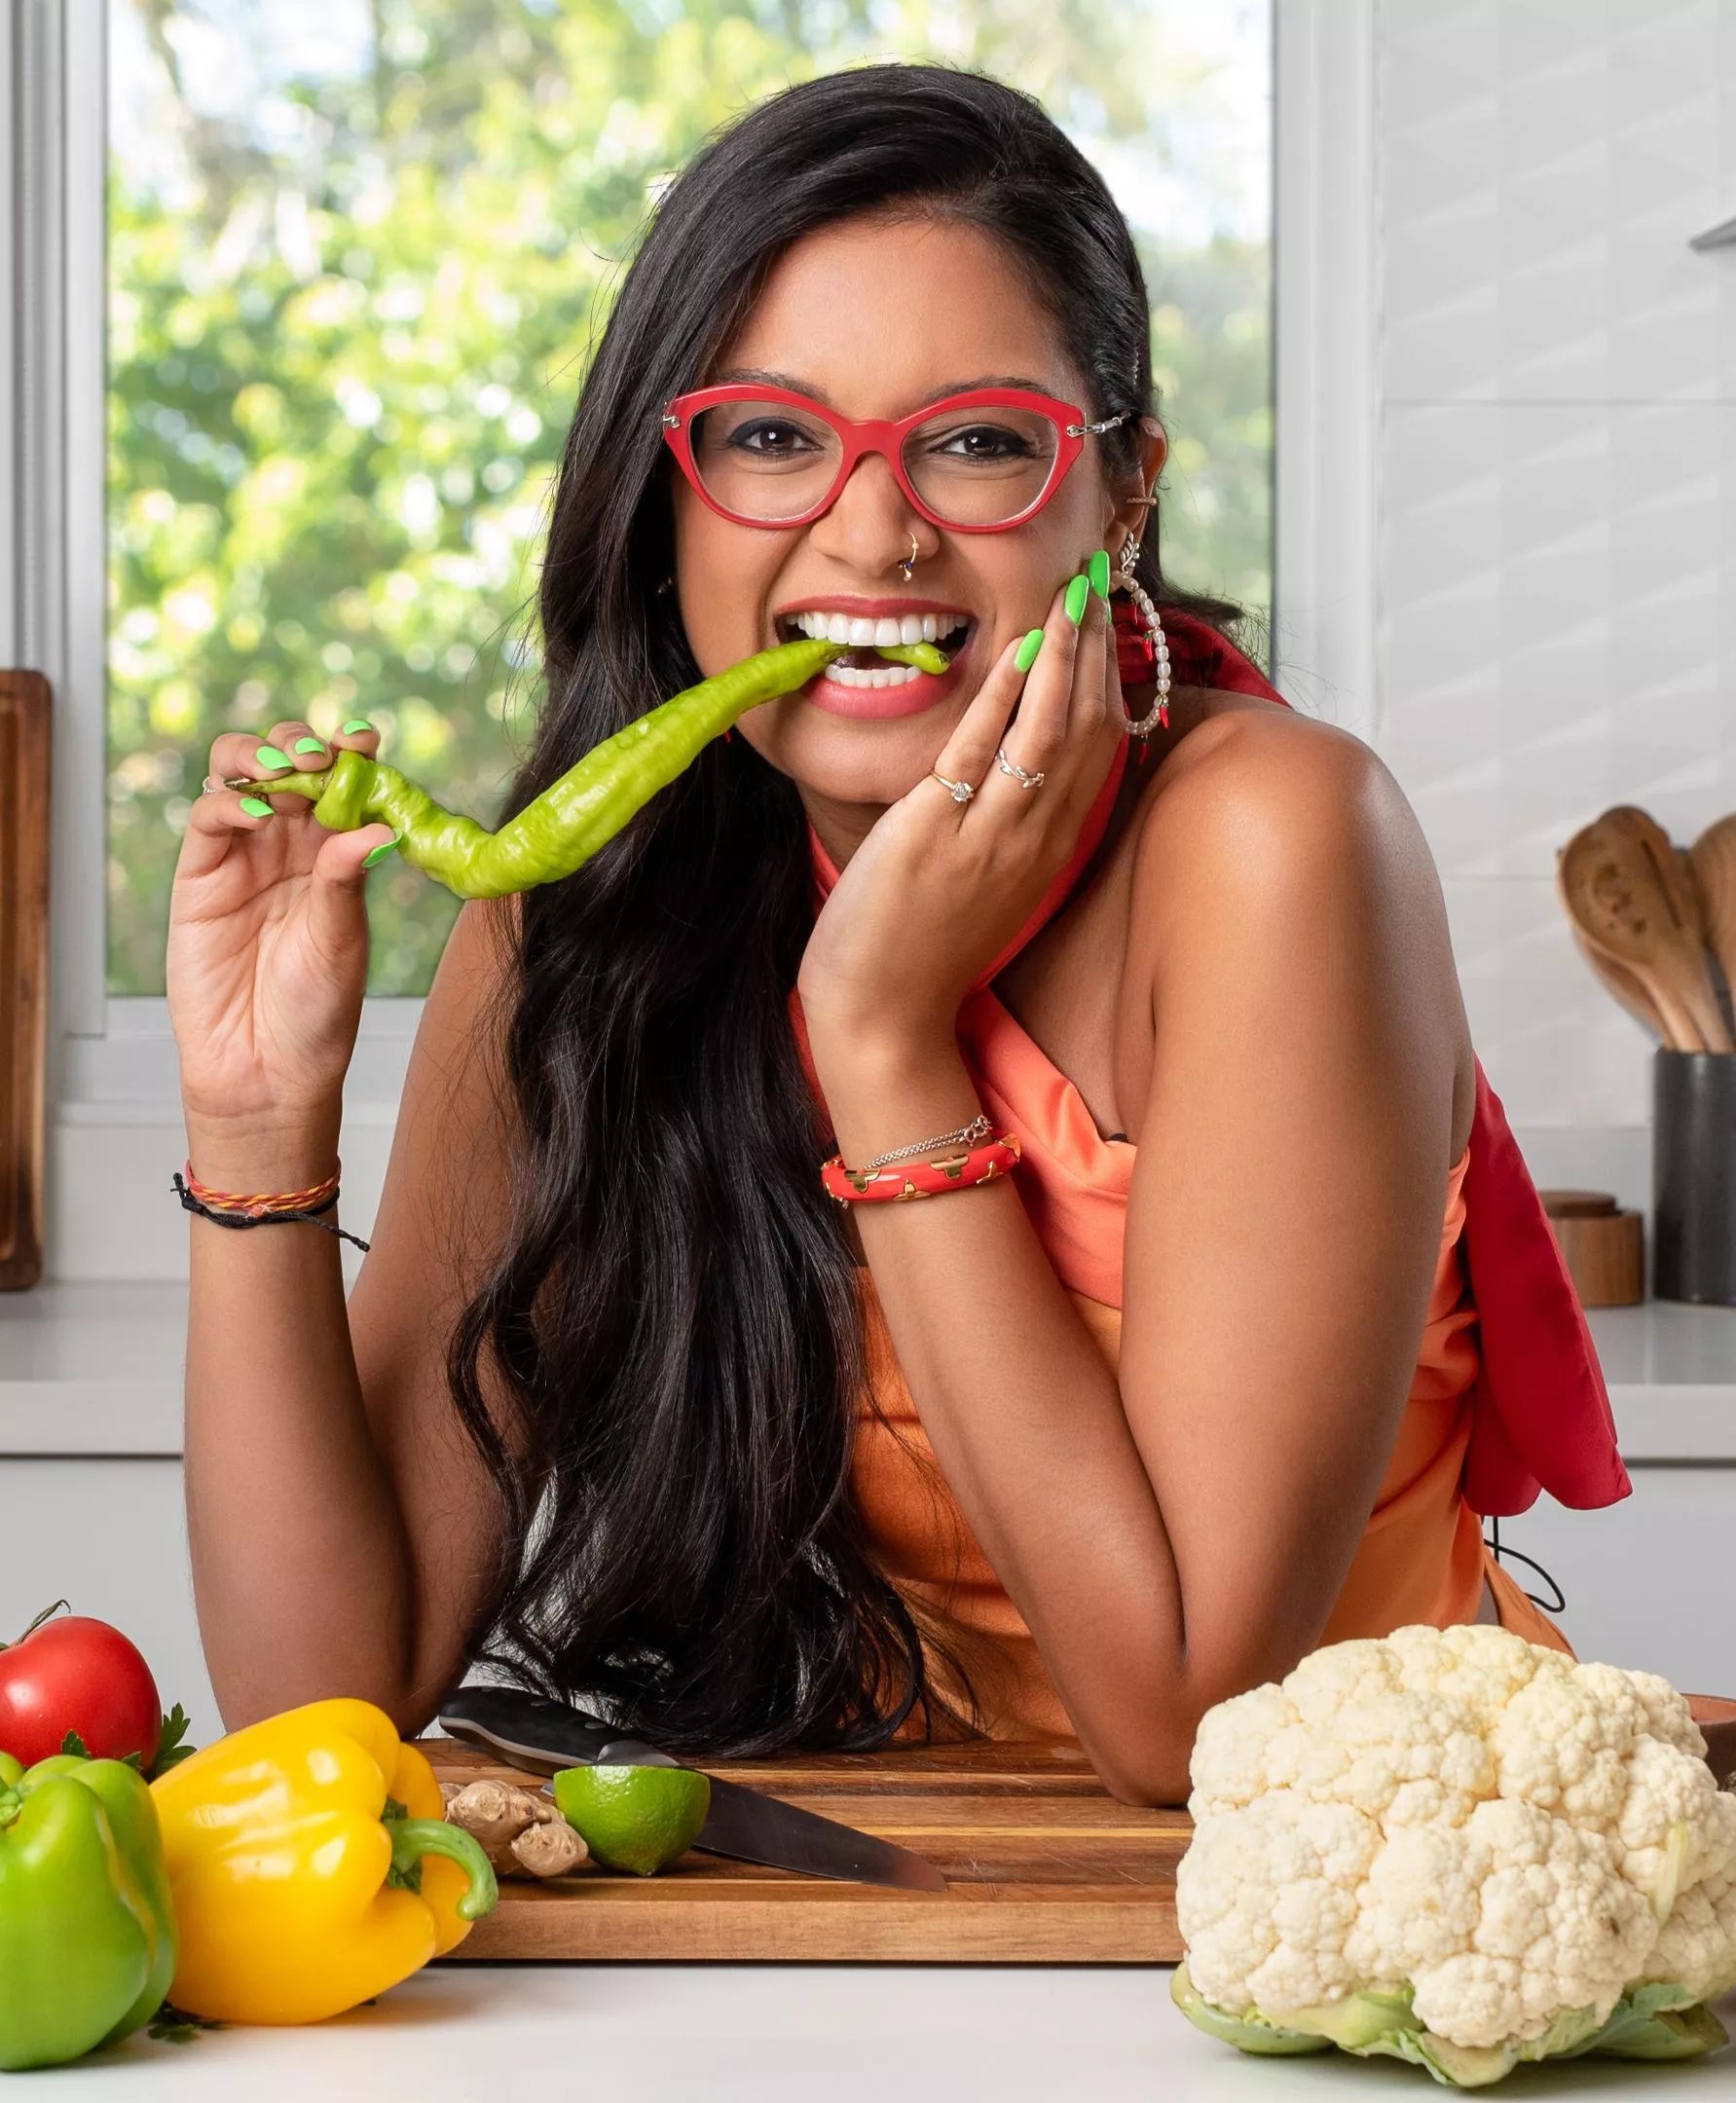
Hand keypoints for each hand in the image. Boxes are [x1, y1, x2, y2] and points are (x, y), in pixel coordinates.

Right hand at [167, 715, 398, 1164]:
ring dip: (261, 758)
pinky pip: (207, 820)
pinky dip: (228, 802)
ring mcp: (242, 856)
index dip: (350, 753)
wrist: (266, 1069)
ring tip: (290, 773)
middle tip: (323, 758)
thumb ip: (345, 880)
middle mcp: (290, 847)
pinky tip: (256, 810)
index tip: (366, 739)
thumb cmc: (316, 1012)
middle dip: (303, 745)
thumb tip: (377, 825)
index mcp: (336, 854)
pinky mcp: (199, 877)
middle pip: (287, 764)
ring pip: (239, 776)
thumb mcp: (342, 941)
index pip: (342, 784)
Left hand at [797, 560, 1125, 1056]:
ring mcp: (993, 837)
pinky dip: (1005, 698)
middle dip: (1097, 650)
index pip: (1104, 749)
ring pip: (1052, 732)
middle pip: (1092, 729)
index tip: (1106, 622)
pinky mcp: (939, 834)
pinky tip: (1019, 653)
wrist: (885, 1017)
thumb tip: (1009, 762)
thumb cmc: (923, 951)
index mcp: (1051, 848)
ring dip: (1065, 657)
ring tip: (1071, 597)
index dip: (1111, 678)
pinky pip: (983, 752)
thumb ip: (1007, 825)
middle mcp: (1037, 839)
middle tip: (1096, 584)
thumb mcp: (987, 883)